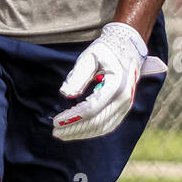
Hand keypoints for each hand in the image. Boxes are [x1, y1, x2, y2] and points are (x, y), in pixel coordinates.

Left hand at [52, 21, 166, 140]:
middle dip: (75, 129)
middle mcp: (124, 99)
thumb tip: (65, 93)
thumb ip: (78, 75)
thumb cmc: (105, 51)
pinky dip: (92, 130)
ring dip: (82, 133)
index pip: (91, 109)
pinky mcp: (124, 109)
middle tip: (56, 132)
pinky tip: (78, 130)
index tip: (56, 121)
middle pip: (97, 122)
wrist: (126, 47)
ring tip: (64, 134)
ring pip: (103, 127)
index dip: (72, 118)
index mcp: (116, 85)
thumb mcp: (89, 57)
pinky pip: (108, 125)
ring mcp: (126, 105)